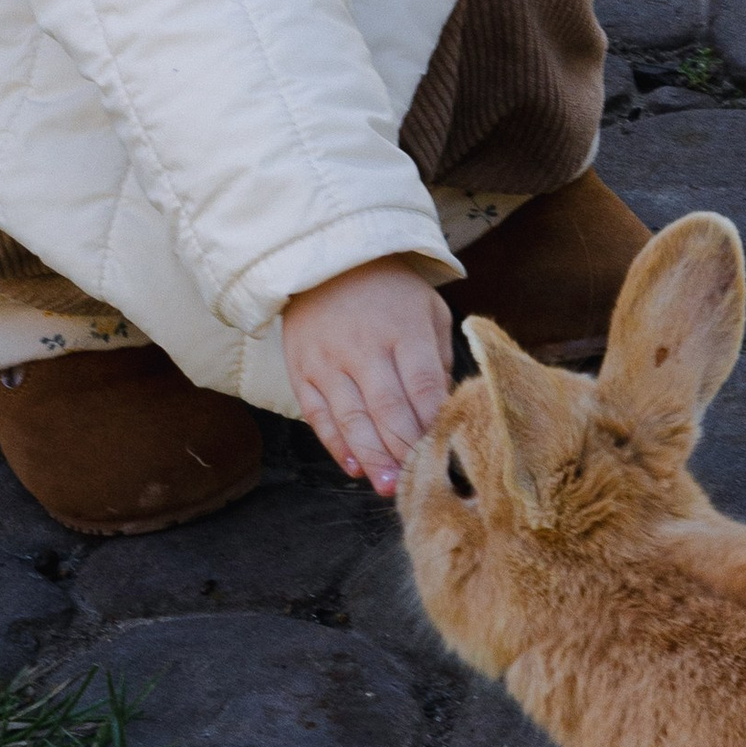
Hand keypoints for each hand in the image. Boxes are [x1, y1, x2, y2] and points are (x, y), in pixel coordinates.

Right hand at [284, 260, 452, 494]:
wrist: (327, 260)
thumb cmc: (390, 290)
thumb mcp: (428, 309)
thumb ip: (439, 358)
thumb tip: (444, 411)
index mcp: (403, 329)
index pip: (423, 386)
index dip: (433, 424)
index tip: (444, 450)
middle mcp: (363, 347)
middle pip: (388, 409)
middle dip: (404, 450)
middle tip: (417, 482)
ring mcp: (327, 360)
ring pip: (351, 419)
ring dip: (371, 457)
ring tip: (388, 486)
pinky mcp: (301, 370)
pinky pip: (317, 415)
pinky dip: (335, 444)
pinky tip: (353, 466)